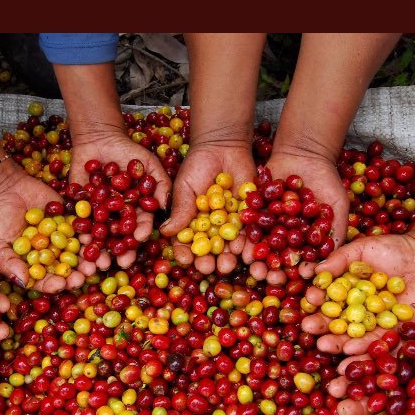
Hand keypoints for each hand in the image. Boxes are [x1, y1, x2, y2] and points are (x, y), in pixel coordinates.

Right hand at [0, 162, 86, 293]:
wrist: (6, 188)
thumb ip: (9, 264)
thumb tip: (23, 281)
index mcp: (35, 266)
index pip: (46, 280)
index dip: (54, 284)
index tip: (61, 284)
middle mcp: (52, 255)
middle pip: (68, 270)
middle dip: (78, 274)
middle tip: (86, 275)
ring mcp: (63, 239)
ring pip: (80, 253)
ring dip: (90, 258)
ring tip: (99, 262)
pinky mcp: (71, 222)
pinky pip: (83, 230)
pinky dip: (91, 235)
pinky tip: (94, 238)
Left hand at [69, 130, 171, 270]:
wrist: (100, 140)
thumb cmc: (129, 153)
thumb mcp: (149, 165)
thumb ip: (161, 184)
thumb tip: (165, 207)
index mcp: (136, 211)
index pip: (140, 224)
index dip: (141, 232)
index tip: (139, 239)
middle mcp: (118, 218)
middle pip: (120, 237)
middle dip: (121, 251)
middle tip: (121, 263)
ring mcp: (99, 215)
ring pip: (100, 236)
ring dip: (100, 251)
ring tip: (99, 262)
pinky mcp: (80, 210)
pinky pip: (79, 224)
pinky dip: (79, 234)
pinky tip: (80, 244)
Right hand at [160, 143, 253, 274]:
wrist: (224, 146)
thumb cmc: (198, 164)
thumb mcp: (185, 186)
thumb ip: (180, 208)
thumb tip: (165, 231)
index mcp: (191, 222)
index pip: (185, 242)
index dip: (184, 253)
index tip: (185, 260)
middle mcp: (210, 227)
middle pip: (208, 250)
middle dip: (208, 261)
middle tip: (208, 268)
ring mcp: (229, 223)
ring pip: (228, 246)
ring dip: (228, 257)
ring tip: (227, 264)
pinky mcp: (248, 216)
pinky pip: (248, 233)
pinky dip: (248, 243)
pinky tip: (246, 252)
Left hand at [241, 148, 347, 283]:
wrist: (304, 154)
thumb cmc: (327, 182)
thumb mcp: (337, 206)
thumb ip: (337, 232)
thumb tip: (331, 261)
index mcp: (303, 241)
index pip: (300, 260)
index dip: (300, 269)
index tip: (299, 277)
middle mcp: (284, 236)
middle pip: (277, 256)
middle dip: (272, 268)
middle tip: (268, 277)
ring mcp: (267, 224)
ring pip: (260, 244)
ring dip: (255, 255)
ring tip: (252, 264)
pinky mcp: (253, 211)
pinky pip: (249, 223)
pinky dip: (246, 232)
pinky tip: (242, 243)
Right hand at [302, 230, 414, 355]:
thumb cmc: (393, 249)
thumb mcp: (362, 249)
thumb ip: (339, 259)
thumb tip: (314, 272)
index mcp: (343, 291)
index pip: (325, 298)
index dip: (316, 299)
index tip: (311, 298)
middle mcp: (354, 309)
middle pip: (333, 320)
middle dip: (320, 325)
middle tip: (308, 328)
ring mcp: (372, 322)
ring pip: (351, 335)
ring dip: (336, 342)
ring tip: (322, 345)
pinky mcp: (392, 332)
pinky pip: (376, 342)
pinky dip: (363, 347)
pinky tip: (350, 350)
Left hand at [328, 314, 414, 414]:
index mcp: (407, 408)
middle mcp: (393, 389)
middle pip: (372, 398)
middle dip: (356, 402)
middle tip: (340, 406)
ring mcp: (389, 366)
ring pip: (366, 373)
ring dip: (350, 375)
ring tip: (335, 378)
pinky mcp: (389, 344)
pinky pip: (372, 347)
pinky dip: (360, 349)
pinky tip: (346, 350)